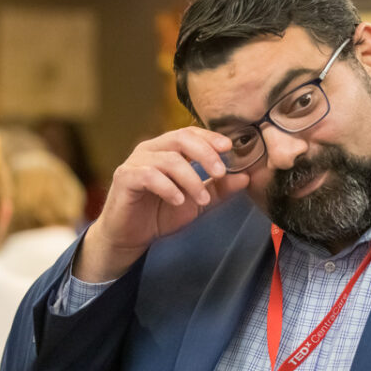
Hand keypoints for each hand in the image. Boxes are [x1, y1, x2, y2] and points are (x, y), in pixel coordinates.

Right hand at [74, 127, 249, 280]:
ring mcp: (136, 162)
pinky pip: (148, 175)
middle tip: (220, 172)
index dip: (210, 137)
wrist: (129, 237)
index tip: (228, 147)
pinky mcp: (124, 178)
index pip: (190, 133)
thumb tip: (246, 177)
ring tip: (202, 199)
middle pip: (180, 138)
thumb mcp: (196, 203)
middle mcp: (151, 150)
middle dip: (204, 154)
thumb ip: (218, 190)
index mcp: (167, 150)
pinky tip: (178, 201)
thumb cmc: (160, 214)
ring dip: (191, 179)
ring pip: (168, 159)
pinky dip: (168, 187)